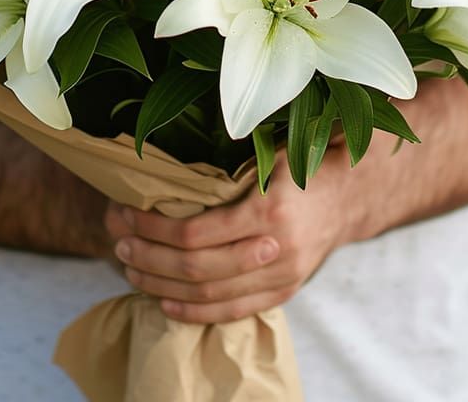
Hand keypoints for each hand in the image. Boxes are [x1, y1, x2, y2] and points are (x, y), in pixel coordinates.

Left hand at [104, 143, 358, 323]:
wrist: (349, 195)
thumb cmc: (299, 165)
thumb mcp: (266, 155)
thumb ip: (225, 165)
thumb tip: (163, 165)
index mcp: (268, 210)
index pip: (196, 232)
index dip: (154, 228)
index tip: (126, 214)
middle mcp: (275, 249)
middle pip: (196, 267)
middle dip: (149, 257)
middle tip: (119, 242)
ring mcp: (282, 276)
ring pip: (209, 293)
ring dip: (162, 285)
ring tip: (131, 268)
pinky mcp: (284, 292)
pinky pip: (233, 311)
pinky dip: (195, 311)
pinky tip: (166, 302)